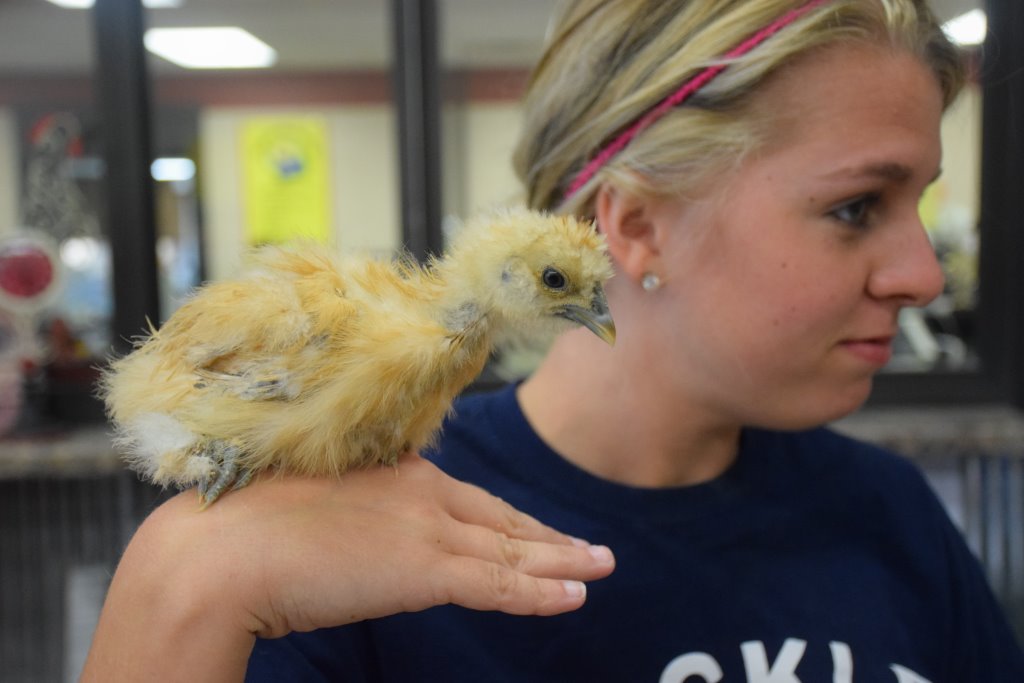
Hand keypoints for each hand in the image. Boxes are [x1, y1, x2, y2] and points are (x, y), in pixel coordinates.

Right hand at [82, 453, 614, 680]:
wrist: (222, 552)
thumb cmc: (248, 528)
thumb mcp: (313, 507)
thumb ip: (353, 515)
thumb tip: (362, 536)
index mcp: (395, 473)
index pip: (470, 501)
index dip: (510, 521)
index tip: (536, 530)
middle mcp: (421, 494)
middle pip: (502, 522)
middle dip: (550, 538)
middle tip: (592, 550)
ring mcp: (427, 531)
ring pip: (512, 551)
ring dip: (562, 564)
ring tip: (601, 568)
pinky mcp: (426, 570)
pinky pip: (499, 585)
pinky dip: (541, 592)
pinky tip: (573, 597)